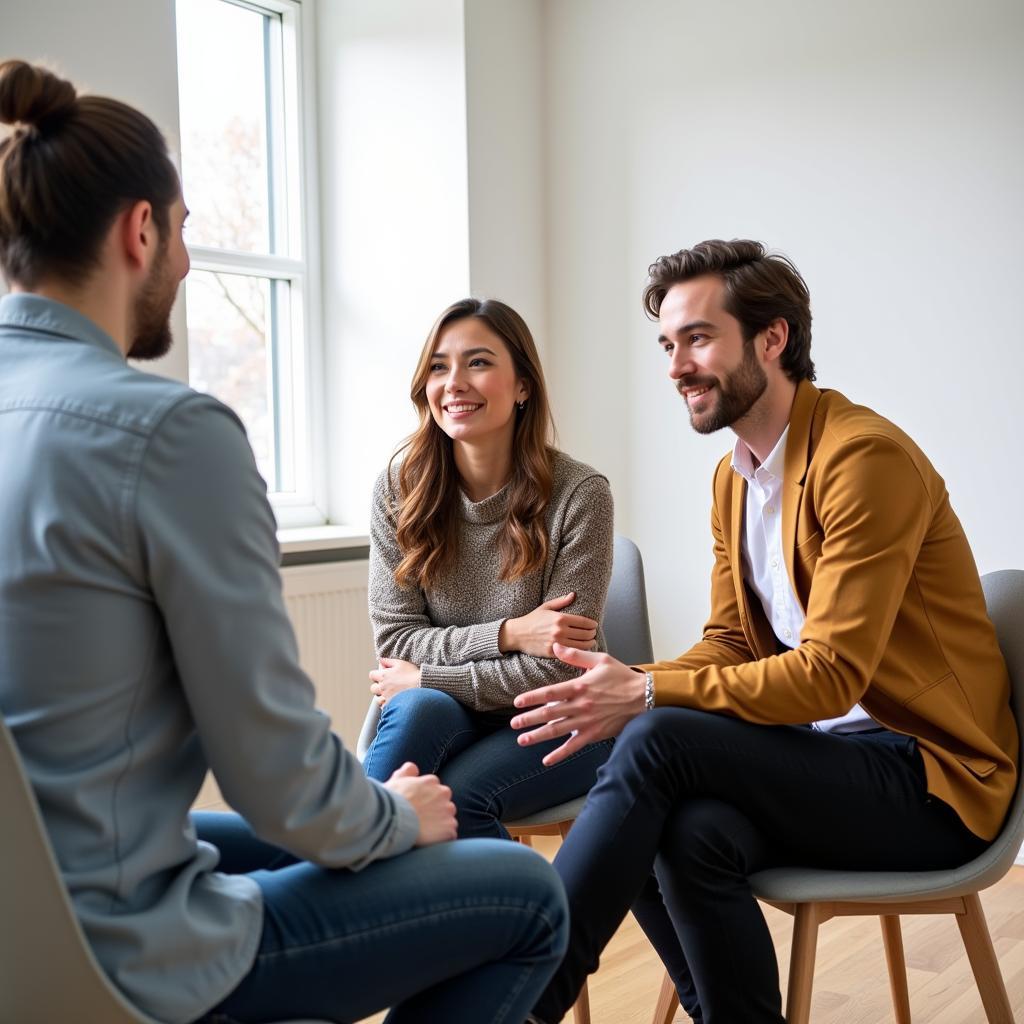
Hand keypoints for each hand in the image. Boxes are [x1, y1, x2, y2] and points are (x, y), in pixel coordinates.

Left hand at [369, 658, 420, 706]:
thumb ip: (388, 661)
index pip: (371, 675)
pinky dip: (388, 705)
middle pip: (373, 688)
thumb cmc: (412, 675)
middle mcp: (383, 687)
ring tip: (391, 694)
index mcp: (384, 676)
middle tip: (387, 685)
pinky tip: (395, 701)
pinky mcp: (391, 706)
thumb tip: (381, 661)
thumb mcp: (401, 663)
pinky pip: (384, 707)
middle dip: (378, 686)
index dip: (376, 674)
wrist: (422, 686)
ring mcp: (386, 697)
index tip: (382, 675)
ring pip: (377, 699)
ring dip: (382, 696)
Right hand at [383, 762, 457, 845]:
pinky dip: (442, 838)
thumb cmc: (391, 802)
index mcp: (431, 781)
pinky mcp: (448, 829)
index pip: (435, 789)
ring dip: (440, 824)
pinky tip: (430, 840)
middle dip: (436, 811)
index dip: (427, 800)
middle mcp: (443, 793)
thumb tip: (412, 768)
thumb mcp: (396, 781)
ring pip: (449, 818)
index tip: (419, 808)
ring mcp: (447, 811)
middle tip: (422, 820)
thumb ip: (406, 772)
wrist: (392, 821)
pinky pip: (450, 834)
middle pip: (445, 803)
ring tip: (425, 832)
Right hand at [499, 593, 598, 657]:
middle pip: (585, 634)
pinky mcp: (553, 652)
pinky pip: (571, 653)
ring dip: (589, 644)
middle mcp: (560, 631)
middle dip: (592, 634)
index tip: (594, 625)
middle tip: (593, 634)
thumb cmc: (532, 619)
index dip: (592, 624)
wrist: (517, 634)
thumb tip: (573, 594)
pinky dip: (578, 651)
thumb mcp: (546, 607)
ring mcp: (557, 643)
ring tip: (591, 642)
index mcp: (560, 618)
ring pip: (581, 645)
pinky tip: (581, 649)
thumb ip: (561, 601)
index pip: (584, 622)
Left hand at [509, 643, 645, 764]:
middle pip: (549, 713)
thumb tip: (556, 645)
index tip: (517, 702)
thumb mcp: (600, 660)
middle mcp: (580, 705)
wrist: (644, 697)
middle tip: (513, 723)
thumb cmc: (621, 676)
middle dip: (529, 719)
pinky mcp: (594, 734)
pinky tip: (546, 760)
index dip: (532, 698)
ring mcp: (587, 722)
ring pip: (558, 730)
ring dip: (538, 736)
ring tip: (522, 740)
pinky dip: (560, 754)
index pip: (550, 693)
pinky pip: (574, 746)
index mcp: (580, 686)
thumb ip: (576, 655)